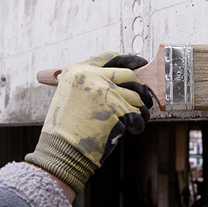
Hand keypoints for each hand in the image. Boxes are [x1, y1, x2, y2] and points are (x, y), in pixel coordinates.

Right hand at [25, 52, 152, 193]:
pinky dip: (139, 124)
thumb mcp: (71, 95)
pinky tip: (134, 129)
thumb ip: (93, 83)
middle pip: (130, 76)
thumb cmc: (67, 127)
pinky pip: (137, 114)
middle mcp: (93, 77)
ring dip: (141, 109)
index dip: (130, 60)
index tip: (141, 63)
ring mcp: (106, 93)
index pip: (111, 56)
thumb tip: (125, 80)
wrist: (62, 150)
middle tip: (145, 99)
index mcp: (78, 70)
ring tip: (138, 118)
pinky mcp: (117, 110)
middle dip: (141, 89)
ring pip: (137, 96)